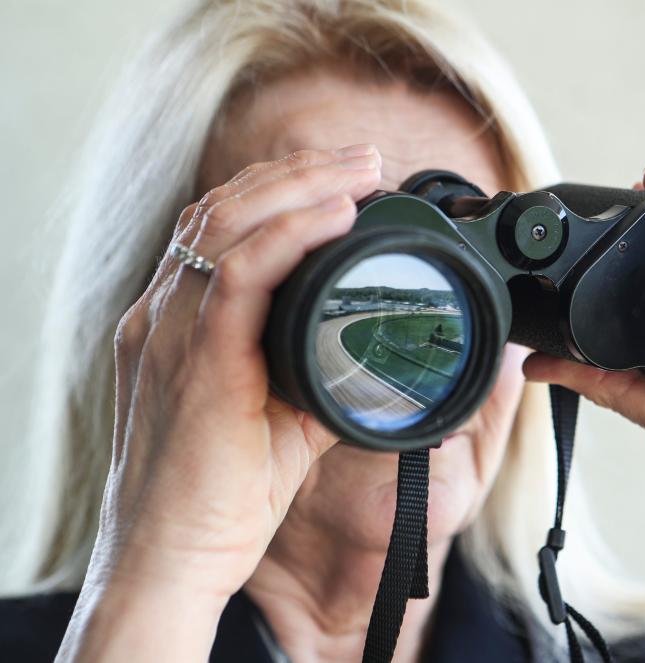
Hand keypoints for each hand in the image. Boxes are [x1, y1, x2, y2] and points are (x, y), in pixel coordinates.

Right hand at [57, 145, 381, 661]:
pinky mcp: (196, 361)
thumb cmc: (221, 492)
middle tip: (365, 158)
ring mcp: (171, 331)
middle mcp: (163, 312)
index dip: (278, 190)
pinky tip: (337, 214)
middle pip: (224, 206)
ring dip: (303, 186)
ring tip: (363, 168)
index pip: (218, 226)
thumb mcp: (276, 415)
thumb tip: (373, 351)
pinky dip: (292, 235)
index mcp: (174, 319)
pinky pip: (239, 274)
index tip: (341, 178)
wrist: (172, 558)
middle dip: (299, 171)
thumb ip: (314, 371)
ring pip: (229, 223)